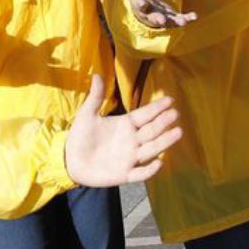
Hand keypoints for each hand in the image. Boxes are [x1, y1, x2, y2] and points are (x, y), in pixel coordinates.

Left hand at [64, 75, 182, 186]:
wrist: (70, 160)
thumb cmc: (81, 135)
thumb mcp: (87, 114)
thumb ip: (95, 97)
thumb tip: (96, 74)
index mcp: (125, 125)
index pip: (144, 115)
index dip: (156, 108)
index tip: (169, 100)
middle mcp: (131, 140)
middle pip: (151, 131)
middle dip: (163, 122)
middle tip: (175, 114)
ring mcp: (130, 158)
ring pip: (151, 149)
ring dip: (164, 142)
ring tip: (178, 132)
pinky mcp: (124, 174)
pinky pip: (140, 173)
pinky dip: (150, 169)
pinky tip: (159, 162)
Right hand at [111, 0, 196, 28]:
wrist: (146, 13)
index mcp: (141, 7)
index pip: (140, 5)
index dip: (141, 3)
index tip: (143, 1)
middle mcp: (152, 14)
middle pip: (154, 18)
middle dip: (158, 19)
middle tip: (161, 20)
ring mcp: (164, 17)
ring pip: (170, 22)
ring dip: (177, 21)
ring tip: (184, 21)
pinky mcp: (173, 18)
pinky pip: (180, 19)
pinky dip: (187, 18)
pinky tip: (194, 16)